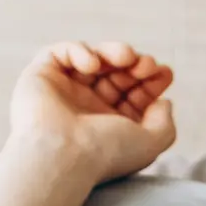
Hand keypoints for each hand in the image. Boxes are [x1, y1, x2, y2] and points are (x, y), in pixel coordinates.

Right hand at [8, 40, 175, 184]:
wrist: (62, 154)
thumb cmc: (106, 153)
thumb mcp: (151, 143)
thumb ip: (165, 124)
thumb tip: (164, 102)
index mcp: (109, 125)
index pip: (132, 94)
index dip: (151, 81)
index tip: (165, 73)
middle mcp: (86, 109)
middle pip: (115, 74)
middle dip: (135, 64)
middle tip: (147, 64)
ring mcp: (63, 92)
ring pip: (92, 59)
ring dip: (113, 52)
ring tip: (127, 56)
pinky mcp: (41, 77)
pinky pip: (61, 53)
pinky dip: (80, 51)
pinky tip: (93, 65)